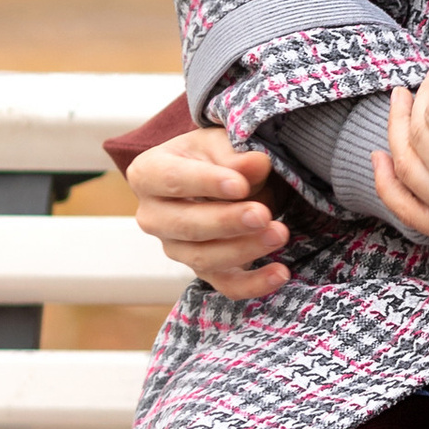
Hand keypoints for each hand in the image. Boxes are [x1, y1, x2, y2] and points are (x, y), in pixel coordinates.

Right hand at [126, 127, 291, 300]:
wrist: (218, 178)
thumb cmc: (212, 156)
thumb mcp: (220, 144)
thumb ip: (236, 154)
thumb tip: (257, 164)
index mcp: (148, 175)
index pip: (172, 180)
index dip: (206, 183)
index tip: (240, 185)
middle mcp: (153, 217)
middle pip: (186, 225)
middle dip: (227, 222)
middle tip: (262, 215)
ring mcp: (175, 248)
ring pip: (204, 258)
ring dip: (244, 249)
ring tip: (279, 234)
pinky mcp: (202, 270)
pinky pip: (226, 285)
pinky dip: (254, 283)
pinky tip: (280, 272)